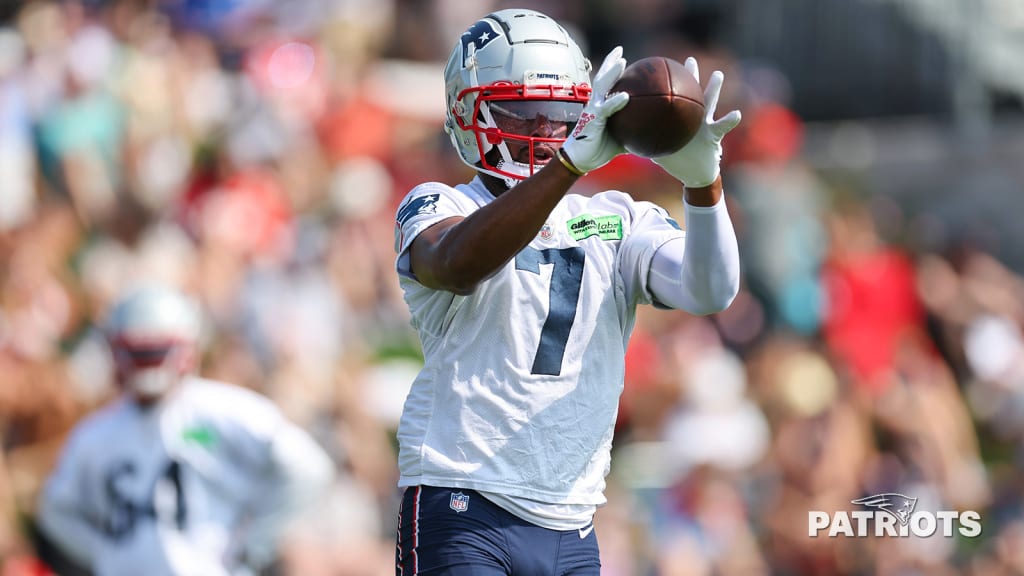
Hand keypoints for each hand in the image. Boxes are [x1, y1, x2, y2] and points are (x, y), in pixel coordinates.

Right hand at [559, 46, 630, 173]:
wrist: (580, 160)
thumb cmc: (599, 150)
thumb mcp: (622, 140)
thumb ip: (634, 132)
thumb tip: (654, 133)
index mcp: (600, 106)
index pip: (607, 83)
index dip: (613, 69)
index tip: (623, 58)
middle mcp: (595, 103)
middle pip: (602, 77)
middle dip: (610, 62)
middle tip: (620, 50)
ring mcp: (593, 110)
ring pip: (601, 86)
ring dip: (611, 72)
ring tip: (622, 61)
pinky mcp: (592, 120)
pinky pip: (606, 108)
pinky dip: (615, 101)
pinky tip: (626, 96)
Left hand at [654, 57, 740, 187]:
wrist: (695, 175)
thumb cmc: (676, 160)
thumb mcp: (658, 150)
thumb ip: (644, 142)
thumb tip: (622, 139)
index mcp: (680, 118)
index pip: (673, 97)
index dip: (668, 84)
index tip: (661, 68)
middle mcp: (693, 117)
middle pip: (691, 93)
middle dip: (691, 76)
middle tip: (689, 60)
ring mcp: (705, 124)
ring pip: (710, 103)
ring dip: (714, 89)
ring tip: (717, 74)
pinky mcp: (715, 136)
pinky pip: (723, 127)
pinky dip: (730, 120)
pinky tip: (736, 113)